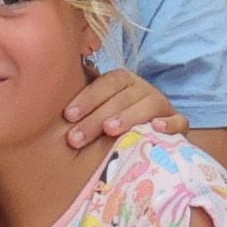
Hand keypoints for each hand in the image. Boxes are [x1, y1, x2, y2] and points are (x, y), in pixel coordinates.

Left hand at [58, 70, 177, 152]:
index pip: (106, 82)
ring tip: (111, 131)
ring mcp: (163, 106)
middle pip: (122, 97)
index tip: (68, 116)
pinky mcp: (180, 124)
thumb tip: (47, 95)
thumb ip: (81, 106)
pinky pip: (179, 121)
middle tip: (76, 138)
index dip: (87, 98)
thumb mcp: (97, 114)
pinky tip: (156, 129)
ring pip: (150, 105)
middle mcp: (144, 89)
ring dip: (129, 116)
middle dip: (97, 117)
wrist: (151, 144)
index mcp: (123, 82)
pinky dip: (170, 124)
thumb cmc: (114, 127)